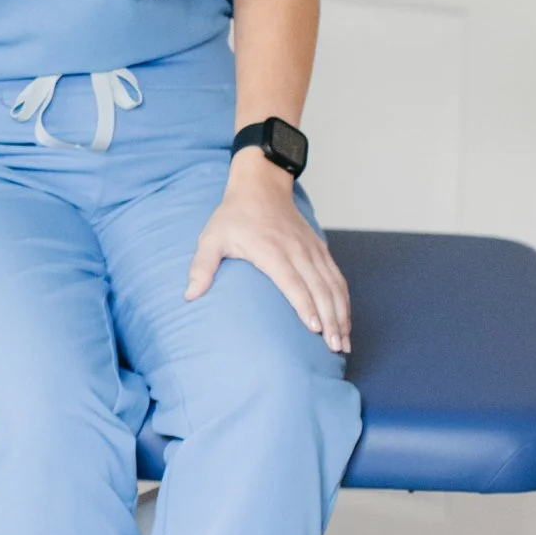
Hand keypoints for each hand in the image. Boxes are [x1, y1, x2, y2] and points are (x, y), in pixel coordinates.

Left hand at [185, 153, 351, 349]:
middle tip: (336, 347)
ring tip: (345, 341)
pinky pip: (337, 277)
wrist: (261, 187)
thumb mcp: (212, 238)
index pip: (292, 281)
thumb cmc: (234, 216)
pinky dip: (343, 299)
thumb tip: (190, 295)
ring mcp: (311, 249)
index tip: (315, 329)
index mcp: (271, 250)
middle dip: (331, 319)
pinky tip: (345, 319)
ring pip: (333, 284)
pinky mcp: (320, 249)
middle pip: (319, 288)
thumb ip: (202, 266)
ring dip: (341, 313)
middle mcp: (296, 250)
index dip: (305, 305)